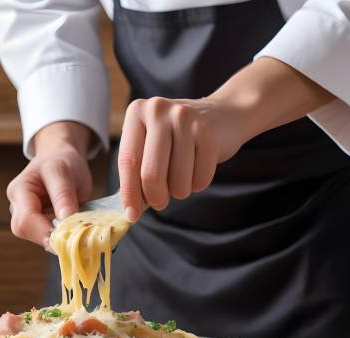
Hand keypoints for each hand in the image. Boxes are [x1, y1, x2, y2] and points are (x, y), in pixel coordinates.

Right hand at [6, 121, 92, 246]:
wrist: (62, 158)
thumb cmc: (61, 160)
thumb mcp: (63, 171)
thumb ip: (63, 195)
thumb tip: (65, 221)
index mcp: (19, 191)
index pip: (25, 220)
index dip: (45, 231)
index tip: (69, 233)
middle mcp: (18, 207)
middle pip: (28, 232)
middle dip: (52, 235)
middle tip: (76, 230)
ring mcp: (28, 217)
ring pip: (39, 238)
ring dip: (59, 236)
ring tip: (77, 224)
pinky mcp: (40, 224)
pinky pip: (50, 236)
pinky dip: (64, 235)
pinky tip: (75, 227)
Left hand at [118, 97, 242, 220]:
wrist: (222, 115)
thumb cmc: (177, 138)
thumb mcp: (151, 144)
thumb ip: (137, 172)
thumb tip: (131, 211)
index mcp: (137, 112)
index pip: (127, 161)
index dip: (129, 193)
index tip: (131, 215)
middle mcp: (158, 110)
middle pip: (150, 174)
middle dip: (156, 198)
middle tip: (160, 202)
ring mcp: (185, 119)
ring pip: (177, 182)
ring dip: (180, 191)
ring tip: (183, 176)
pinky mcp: (209, 133)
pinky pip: (200, 180)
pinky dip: (198, 184)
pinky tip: (199, 167)